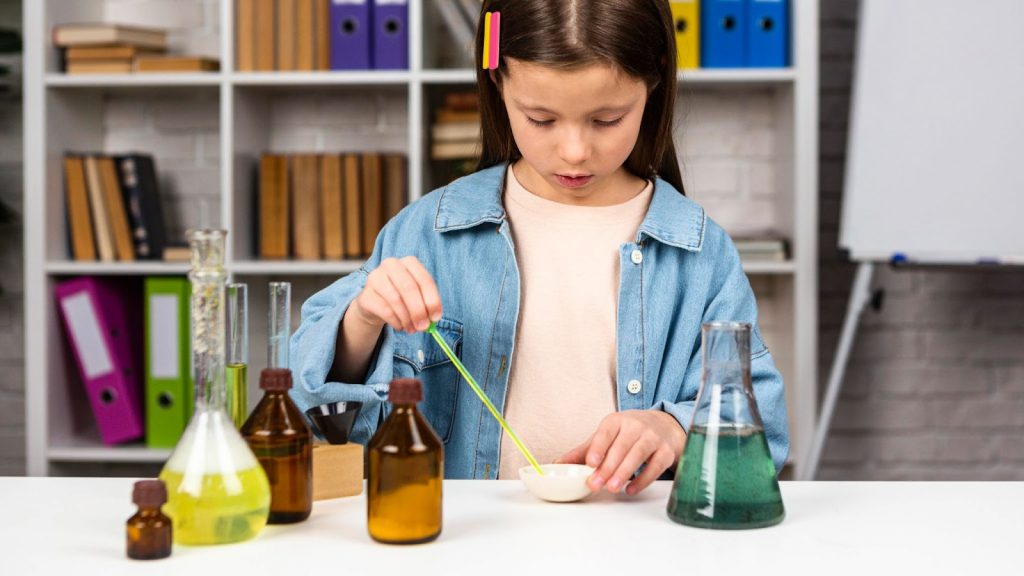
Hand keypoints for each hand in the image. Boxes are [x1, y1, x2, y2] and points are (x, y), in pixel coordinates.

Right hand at [350, 256, 441, 333]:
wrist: (375, 304)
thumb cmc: (402, 298)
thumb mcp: (417, 297)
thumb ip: (426, 306)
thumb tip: (433, 320)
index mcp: (409, 262)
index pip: (424, 280)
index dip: (432, 300)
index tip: (436, 317)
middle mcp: (391, 265)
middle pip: (409, 288)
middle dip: (419, 310)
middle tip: (424, 327)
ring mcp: (375, 278)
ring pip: (396, 300)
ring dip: (407, 319)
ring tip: (412, 329)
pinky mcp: (365, 294)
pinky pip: (385, 310)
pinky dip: (396, 322)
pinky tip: (400, 326)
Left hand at [556, 410, 686, 495]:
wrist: (665, 425)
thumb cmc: (630, 432)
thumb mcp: (607, 435)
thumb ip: (584, 450)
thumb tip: (557, 463)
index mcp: (616, 421)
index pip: (605, 432)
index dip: (598, 447)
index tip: (590, 462)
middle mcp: (636, 426)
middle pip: (621, 447)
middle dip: (608, 467)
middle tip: (595, 484)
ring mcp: (653, 438)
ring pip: (638, 455)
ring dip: (624, 473)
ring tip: (612, 488)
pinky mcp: (666, 451)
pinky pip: (655, 466)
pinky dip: (643, 479)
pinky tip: (631, 489)